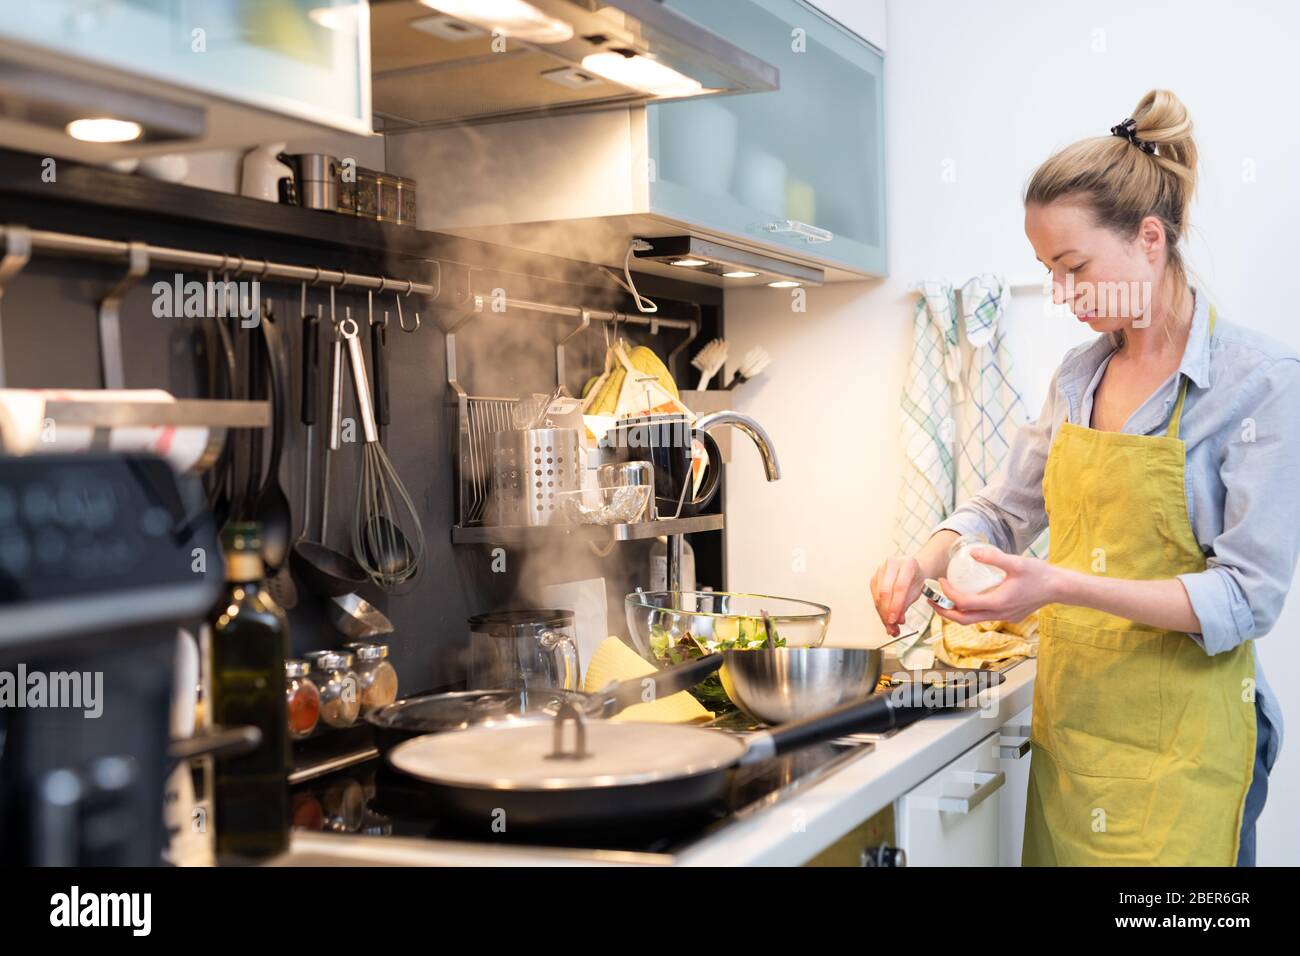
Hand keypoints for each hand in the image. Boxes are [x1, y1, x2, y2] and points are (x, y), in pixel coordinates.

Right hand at [871, 555, 924, 635]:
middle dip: (887, 611)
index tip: (895, 620)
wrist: (911, 571)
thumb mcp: (917, 591)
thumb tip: (897, 621)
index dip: (896, 605)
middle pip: (885, 591)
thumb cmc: (915, 580)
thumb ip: (906, 605)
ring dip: (883, 613)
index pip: (900, 587)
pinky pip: (874, 597)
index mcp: (908, 564)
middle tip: (891, 625)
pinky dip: (880, 610)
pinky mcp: (874, 578)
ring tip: (890, 626)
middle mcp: (892, 564)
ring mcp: (880, 570)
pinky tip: (885, 618)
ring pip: (878, 595)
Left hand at [932, 547, 1061, 624]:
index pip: (964, 603)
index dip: (948, 594)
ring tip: (945, 599)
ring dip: (957, 612)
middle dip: (944, 611)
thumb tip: (972, 551)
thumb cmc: (1039, 574)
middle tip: (932, 600)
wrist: (1060, 588)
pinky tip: (969, 598)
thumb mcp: (1016, 562)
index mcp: (998, 603)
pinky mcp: (1009, 616)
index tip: (940, 581)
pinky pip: (984, 617)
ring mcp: (1004, 617)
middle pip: (963, 620)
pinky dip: (971, 610)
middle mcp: (999, 614)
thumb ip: (993, 557)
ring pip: (974, 620)